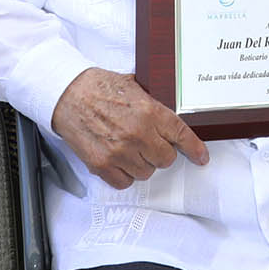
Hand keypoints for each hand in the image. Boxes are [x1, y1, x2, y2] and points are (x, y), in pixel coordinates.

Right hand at [51, 68, 208, 188]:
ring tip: (129, 147)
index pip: (181, 135)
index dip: (194, 149)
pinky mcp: (102, 164)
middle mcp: (137, 134)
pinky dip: (124, 174)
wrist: (67, 94)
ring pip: (146, 173)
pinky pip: (125, 182)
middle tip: (150, 143)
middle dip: (161, 153)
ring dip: (142, 163)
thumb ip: (153, 105)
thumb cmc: (98, 87)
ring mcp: (119, 152)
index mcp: (149, 112)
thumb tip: (170, 120)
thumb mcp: (134, 86)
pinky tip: (118, 159)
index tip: (201, 157)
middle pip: (166, 159)